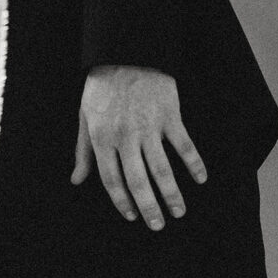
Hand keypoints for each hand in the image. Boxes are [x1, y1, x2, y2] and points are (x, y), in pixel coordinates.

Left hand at [71, 66, 206, 229]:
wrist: (126, 52)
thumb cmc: (102, 87)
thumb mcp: (84, 116)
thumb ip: (82, 150)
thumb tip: (76, 180)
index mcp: (101, 136)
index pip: (111, 179)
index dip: (121, 201)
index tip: (130, 216)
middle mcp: (125, 135)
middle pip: (137, 180)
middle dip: (148, 207)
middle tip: (158, 225)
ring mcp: (149, 126)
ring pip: (162, 169)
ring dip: (172, 194)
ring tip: (179, 212)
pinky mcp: (170, 116)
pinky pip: (185, 146)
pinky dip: (194, 164)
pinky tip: (200, 179)